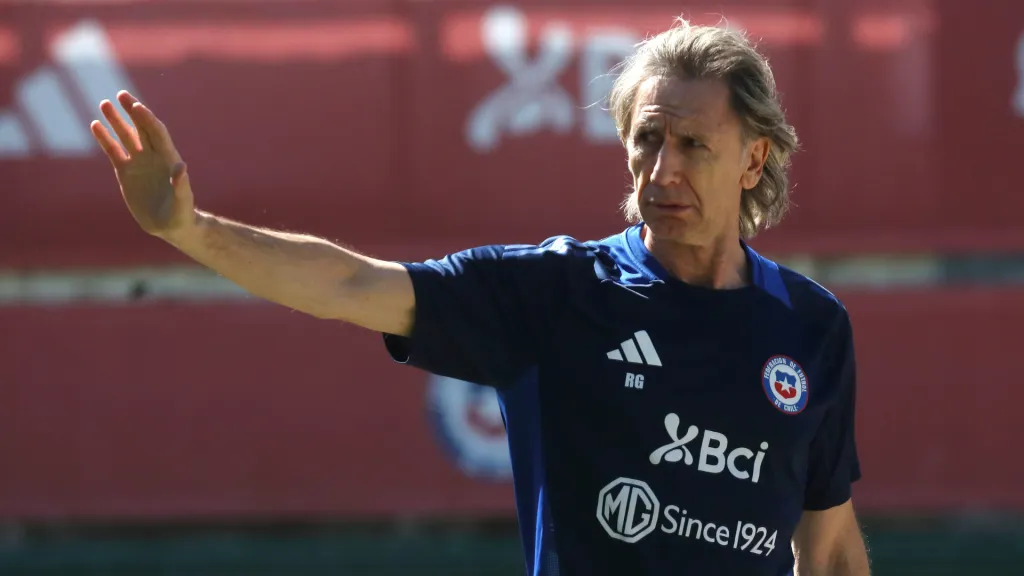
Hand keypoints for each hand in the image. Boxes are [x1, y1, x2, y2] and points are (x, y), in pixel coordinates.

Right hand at [91, 91, 195, 240]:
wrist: (170, 226)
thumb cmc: (181, 214)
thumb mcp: (183, 201)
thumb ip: (182, 185)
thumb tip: (181, 168)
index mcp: (169, 159)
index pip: (157, 133)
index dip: (147, 119)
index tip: (136, 106)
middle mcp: (153, 156)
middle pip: (141, 128)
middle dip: (132, 111)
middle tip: (121, 94)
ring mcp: (139, 163)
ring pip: (126, 136)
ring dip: (116, 121)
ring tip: (104, 104)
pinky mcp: (125, 172)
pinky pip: (113, 151)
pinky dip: (105, 139)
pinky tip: (95, 125)